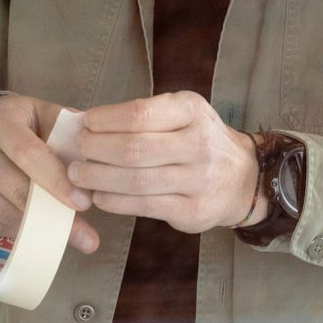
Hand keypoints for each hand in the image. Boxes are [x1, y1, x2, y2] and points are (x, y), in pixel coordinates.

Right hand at [0, 93, 99, 253]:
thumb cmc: (12, 122)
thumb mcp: (38, 113)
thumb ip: (65, 131)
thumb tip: (94, 161)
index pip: (28, 154)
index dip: (56, 181)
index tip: (83, 203)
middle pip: (15, 189)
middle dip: (54, 216)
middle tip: (86, 236)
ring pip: (2, 212)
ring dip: (38, 229)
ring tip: (66, 236)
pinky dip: (16, 229)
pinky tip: (34, 230)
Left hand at [68, 91, 260, 235]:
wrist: (244, 178)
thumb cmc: (201, 140)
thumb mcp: (185, 113)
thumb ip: (147, 116)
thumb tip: (91, 124)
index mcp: (193, 111)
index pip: (140, 114)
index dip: (105, 120)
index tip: (86, 124)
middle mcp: (199, 144)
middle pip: (133, 149)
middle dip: (96, 149)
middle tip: (79, 149)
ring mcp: (198, 180)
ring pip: (135, 181)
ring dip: (98, 178)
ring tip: (78, 174)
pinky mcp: (193, 211)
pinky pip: (143, 206)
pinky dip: (114, 202)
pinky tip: (99, 196)